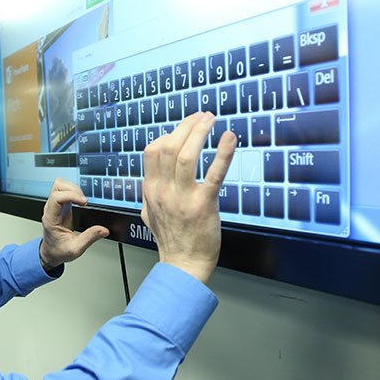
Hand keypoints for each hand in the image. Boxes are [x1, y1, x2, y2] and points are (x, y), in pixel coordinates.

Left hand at [39, 179, 109, 270]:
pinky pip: (65, 191)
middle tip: (84, 200)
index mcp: (51, 218)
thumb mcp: (75, 249)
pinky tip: (81, 200)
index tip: (84, 202)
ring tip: (83, 200)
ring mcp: (55, 206)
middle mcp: (51, 209)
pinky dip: (74, 192)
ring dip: (73, 188)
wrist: (51, 253)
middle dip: (73, 189)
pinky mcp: (61, 206)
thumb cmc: (58, 251)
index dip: (71, 195)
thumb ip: (89, 238)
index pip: (57, 197)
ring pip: (60, 185)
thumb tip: (103, 230)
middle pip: (57, 186)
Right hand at [141, 112, 236, 282]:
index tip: (185, 126)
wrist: (183, 264)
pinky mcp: (203, 205)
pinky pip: (213, 174)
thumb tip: (152, 177)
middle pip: (169, 147)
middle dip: (186, 126)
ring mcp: (182, 198)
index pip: (153, 151)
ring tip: (211, 119)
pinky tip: (230, 138)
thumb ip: (150, 193)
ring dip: (199, 132)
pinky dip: (222, 153)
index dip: (169, 133)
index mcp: (150, 190)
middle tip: (202, 115)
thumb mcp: (149, 213)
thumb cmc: (171, 240)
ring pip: (185, 155)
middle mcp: (163, 191)